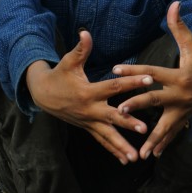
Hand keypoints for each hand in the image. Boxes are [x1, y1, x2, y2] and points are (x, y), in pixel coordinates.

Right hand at [25, 29, 154, 163]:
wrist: (42, 94)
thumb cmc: (59, 75)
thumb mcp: (68, 62)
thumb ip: (81, 49)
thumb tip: (86, 32)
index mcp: (88, 92)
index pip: (114, 87)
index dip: (131, 82)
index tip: (149, 80)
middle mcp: (90, 109)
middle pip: (112, 116)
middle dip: (128, 123)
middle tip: (144, 130)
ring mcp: (88, 121)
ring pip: (107, 135)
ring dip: (121, 146)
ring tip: (136, 157)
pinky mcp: (87, 127)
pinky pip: (102, 141)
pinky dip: (113, 150)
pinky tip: (126, 160)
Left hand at [113, 1, 191, 159]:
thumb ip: (179, 25)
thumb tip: (174, 3)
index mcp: (180, 76)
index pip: (152, 73)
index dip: (134, 71)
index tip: (115, 70)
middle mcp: (181, 96)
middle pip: (155, 101)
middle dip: (137, 106)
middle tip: (120, 112)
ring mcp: (183, 109)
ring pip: (165, 126)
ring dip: (151, 138)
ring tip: (139, 152)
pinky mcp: (185, 117)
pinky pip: (172, 133)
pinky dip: (162, 143)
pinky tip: (151, 155)